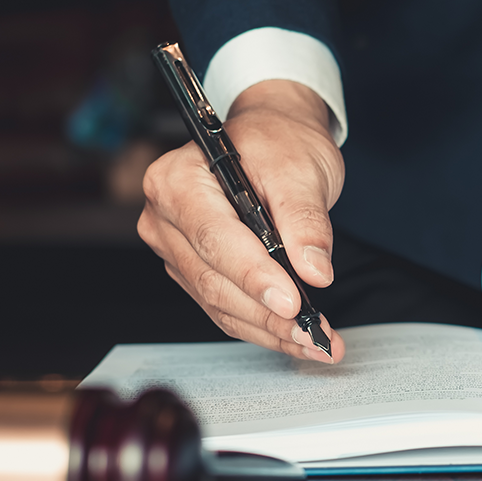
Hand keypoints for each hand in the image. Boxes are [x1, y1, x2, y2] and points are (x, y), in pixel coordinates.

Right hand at [138, 79, 346, 362]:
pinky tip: (296, 338)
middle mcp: (165, 217)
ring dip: (269, 329)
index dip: (253, 275)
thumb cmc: (278, 142)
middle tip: (314, 334)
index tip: (292, 302)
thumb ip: (305, 220)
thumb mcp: (300, 169)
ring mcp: (175, 247)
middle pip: (213, 279)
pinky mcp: (193, 270)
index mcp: (178, 181)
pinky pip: (224, 308)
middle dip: (268, 314)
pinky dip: (262, 326)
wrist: (273, 138)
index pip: (214, 238)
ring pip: (219, 303)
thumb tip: (314, 271)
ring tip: (316, 342)